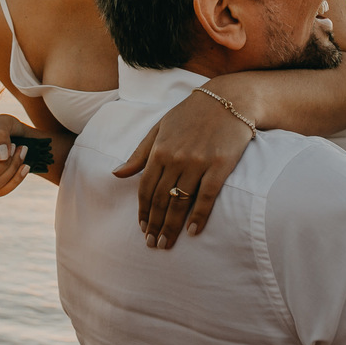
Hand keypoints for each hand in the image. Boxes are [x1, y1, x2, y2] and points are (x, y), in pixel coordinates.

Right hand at [0, 114, 37, 196]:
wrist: (18, 135)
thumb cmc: (5, 127)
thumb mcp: (2, 122)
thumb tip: (1, 156)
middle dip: (3, 164)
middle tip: (14, 145)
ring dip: (12, 168)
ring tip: (22, 149)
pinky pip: (3, 190)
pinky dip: (17, 179)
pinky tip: (25, 167)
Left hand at [112, 88, 253, 248]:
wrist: (228, 100)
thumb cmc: (191, 114)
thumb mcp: (159, 128)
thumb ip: (139, 153)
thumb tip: (116, 174)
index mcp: (159, 150)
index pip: (145, 188)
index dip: (143, 211)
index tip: (142, 227)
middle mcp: (176, 158)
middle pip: (161, 199)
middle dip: (155, 224)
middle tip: (152, 244)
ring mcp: (198, 163)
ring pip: (180, 201)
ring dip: (172, 226)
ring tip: (166, 243)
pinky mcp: (220, 166)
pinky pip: (206, 196)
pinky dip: (199, 216)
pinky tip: (193, 231)